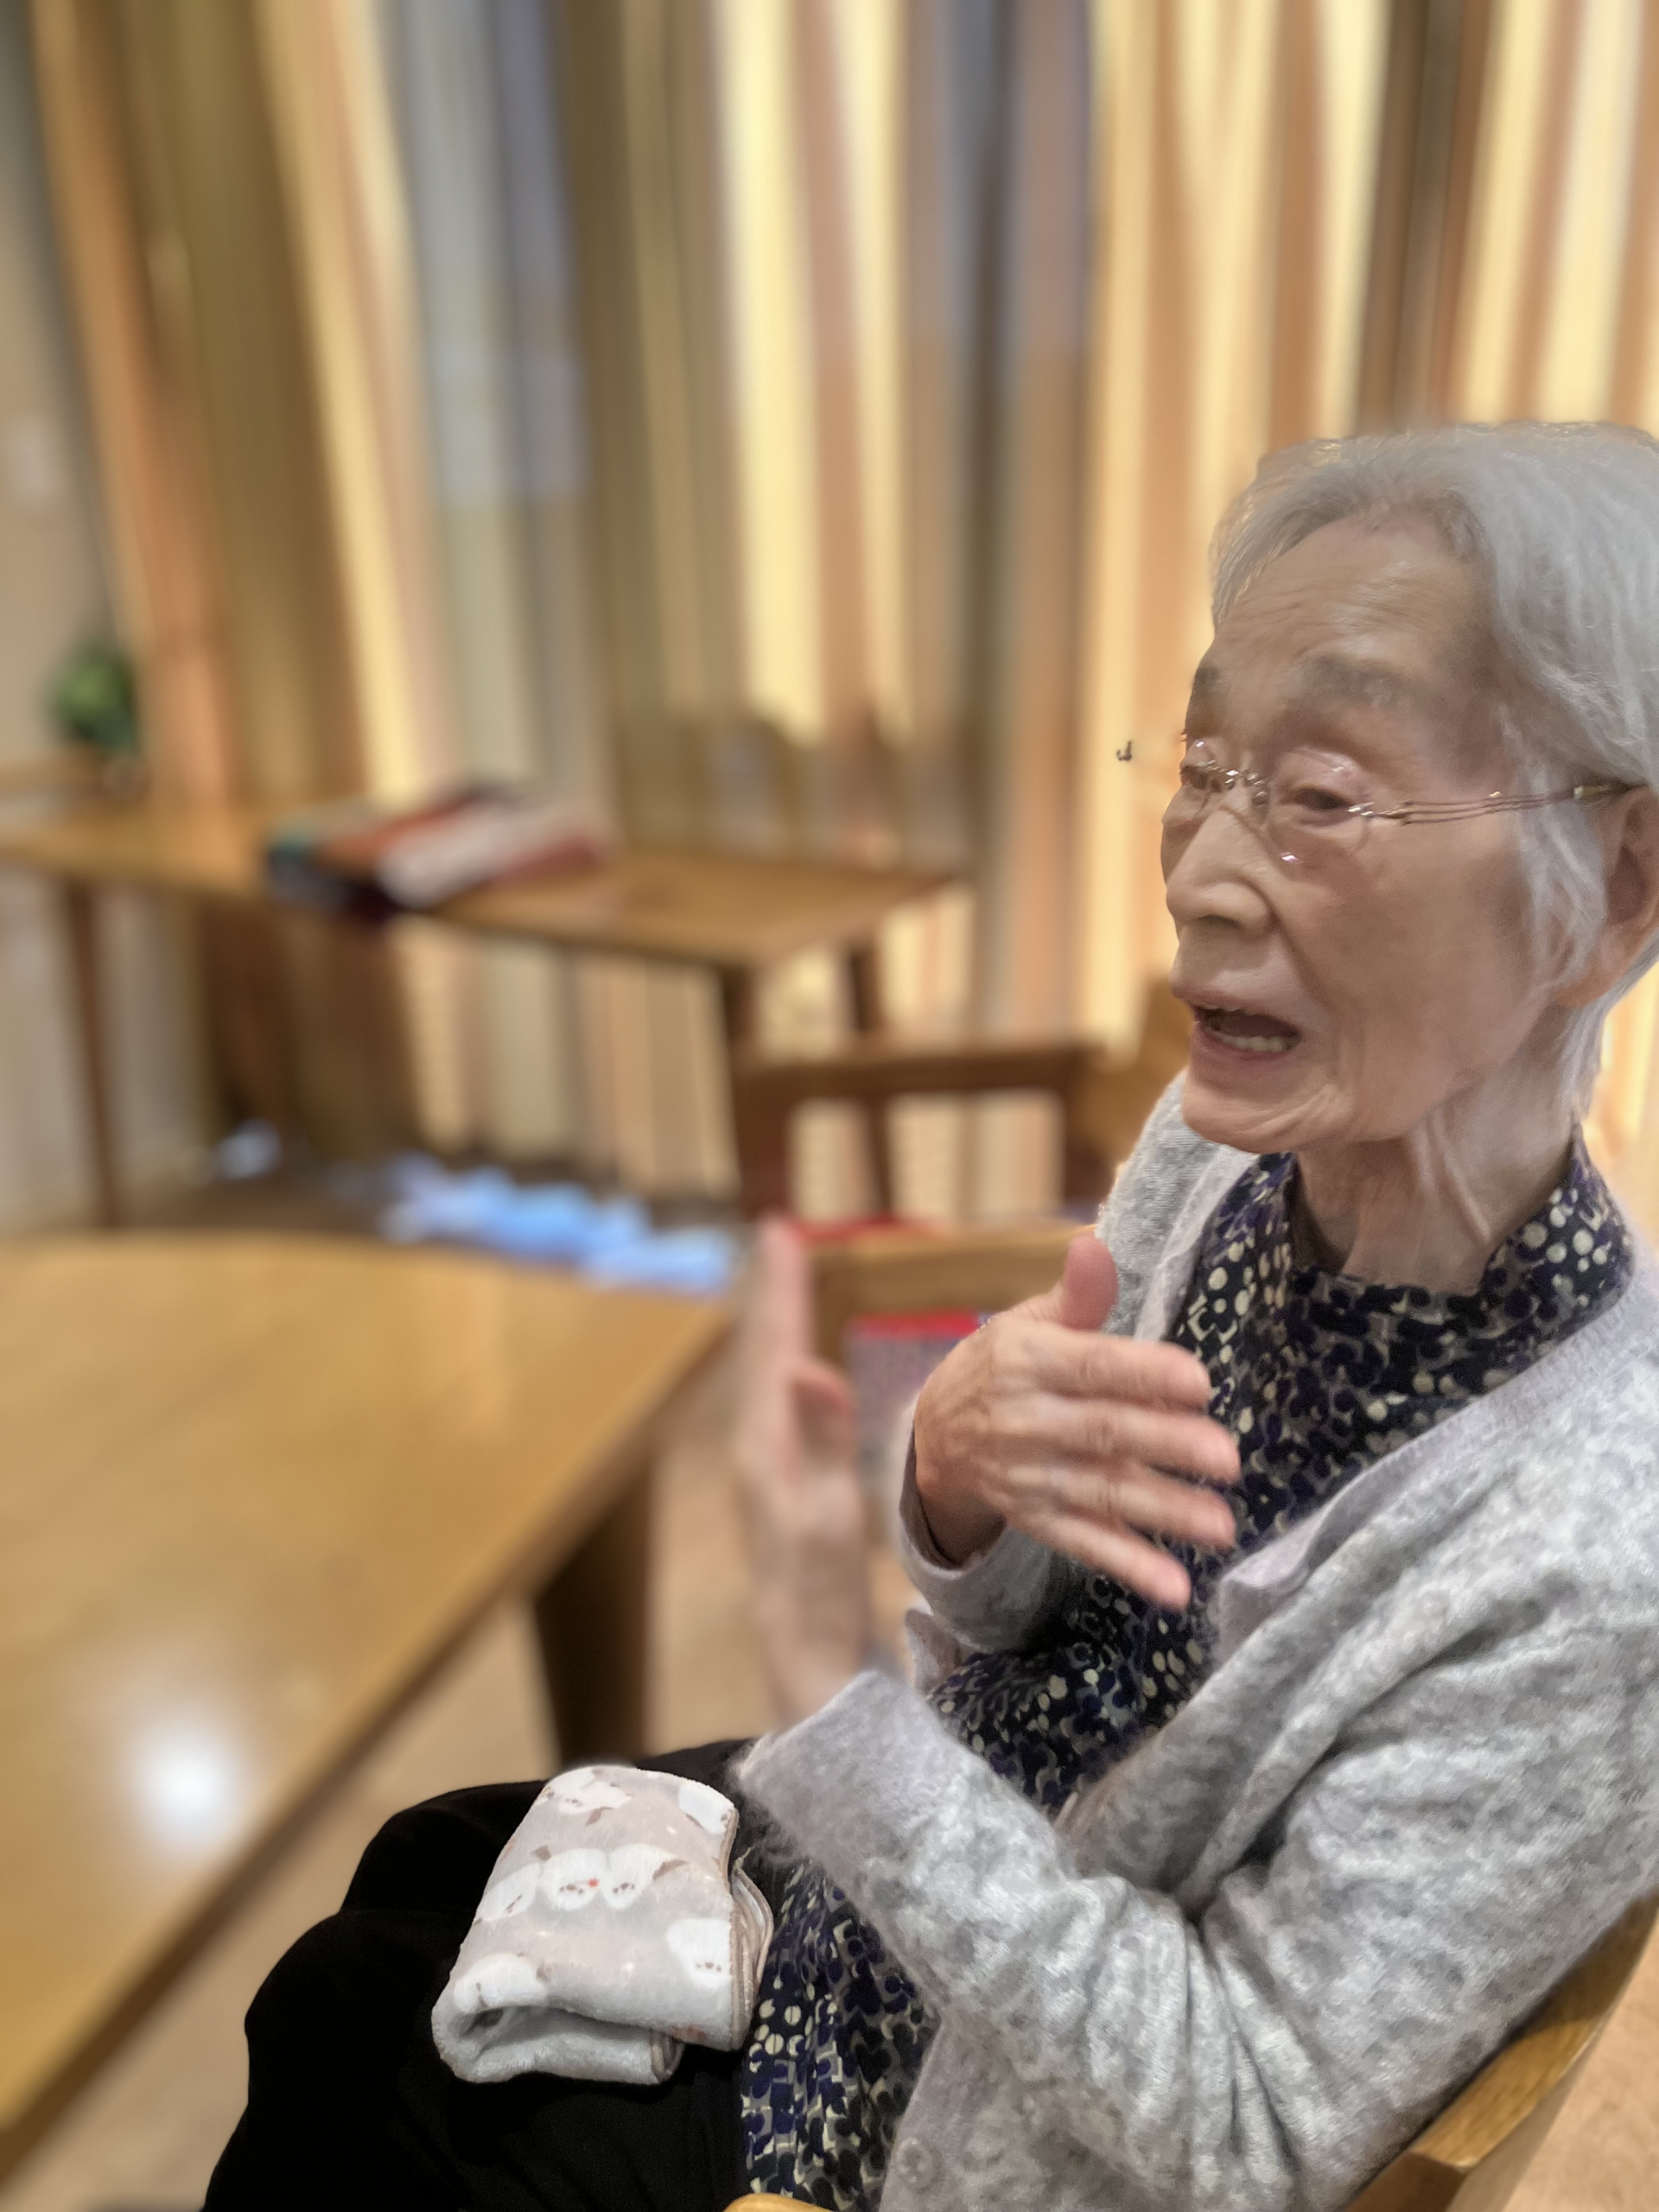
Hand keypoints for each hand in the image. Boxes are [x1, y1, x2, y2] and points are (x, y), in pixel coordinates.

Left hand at [733, 1218, 872, 1721]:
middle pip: (762, 1353)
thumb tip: (806, 1365)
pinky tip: (793, 1366)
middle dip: (772, 1293)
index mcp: (764, 1444)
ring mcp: (763, 1466)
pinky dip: (785, 1363)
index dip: (780, 1289)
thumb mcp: (828, 1514)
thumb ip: (822, 1439)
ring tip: (782, 1283)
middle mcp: (754, 1446)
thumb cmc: (819, 1590)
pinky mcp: (776, 1483)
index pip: (774, 1348)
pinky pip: (777, 1401)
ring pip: (766, 1376)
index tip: (781, 1231)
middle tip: (778, 1236)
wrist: (803, 1658)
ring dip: (774, 1324)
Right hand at [912, 1232, 1239, 1608]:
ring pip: (1101, 1494)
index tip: (1200, 1382)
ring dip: (1161, 1512)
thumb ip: (1075, 1296)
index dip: (1143, 1374)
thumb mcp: (1027, 1323)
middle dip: (1164, 1445)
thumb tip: (1094, 1245)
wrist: (935, 1437)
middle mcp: (1026, 1422)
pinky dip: (1129, 1566)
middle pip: (1102, 1433)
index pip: (1090, 1366)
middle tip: (1227, 1458)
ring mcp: (1031, 1477)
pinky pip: (1085, 1545)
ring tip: (1221, 1527)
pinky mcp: (1039, 1521)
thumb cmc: (1003, 1366)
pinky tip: (1174, 1586)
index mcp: (1027, 1362)